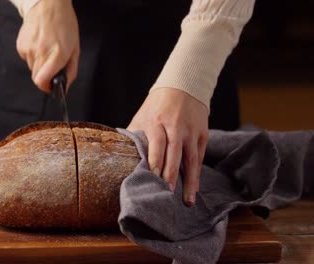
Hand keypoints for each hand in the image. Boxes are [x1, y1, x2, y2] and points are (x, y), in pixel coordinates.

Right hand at [16, 0, 79, 92]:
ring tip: (47, 50)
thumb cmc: (64, 23)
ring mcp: (29, 48)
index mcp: (57, 54)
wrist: (47, 4)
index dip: (47, 87)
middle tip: (52, 66)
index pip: (42, 80)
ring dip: (39, 64)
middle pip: (37, 78)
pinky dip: (33, 56)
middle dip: (45, 76)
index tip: (52, 87)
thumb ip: (71, 70)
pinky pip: (26, 59)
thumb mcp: (75, 48)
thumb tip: (65, 86)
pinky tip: (39, 44)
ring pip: (32, 68)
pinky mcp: (21, 45)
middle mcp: (41, 52)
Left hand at [127, 88, 208, 205]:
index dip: (155, 162)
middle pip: (174, 154)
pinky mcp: (202, 134)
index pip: (157, 145)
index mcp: (157, 122)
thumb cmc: (158, 104)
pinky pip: (199, 157)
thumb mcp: (143, 114)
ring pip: (191, 159)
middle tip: (167, 194)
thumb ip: (134, 134)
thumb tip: (121, 154)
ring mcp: (191, 131)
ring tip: (186, 201)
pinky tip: (194, 188)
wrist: (184, 85)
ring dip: (189, 181)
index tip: (152, 179)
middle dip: (171, 175)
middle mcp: (176, 127)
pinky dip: (197, 173)